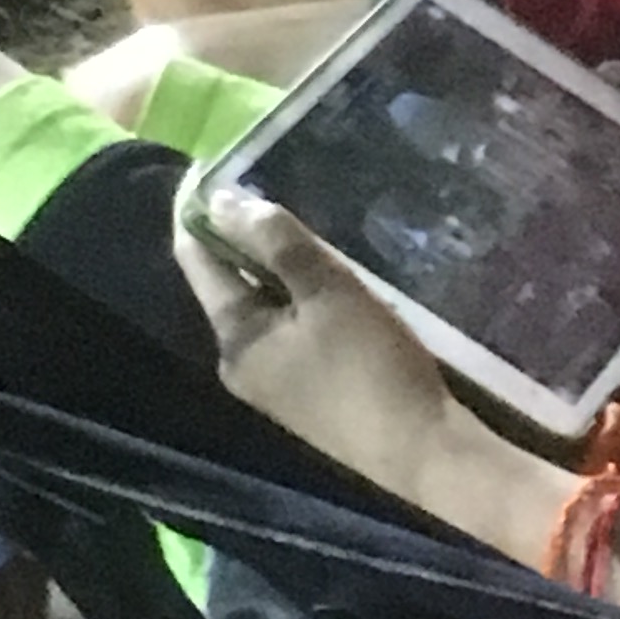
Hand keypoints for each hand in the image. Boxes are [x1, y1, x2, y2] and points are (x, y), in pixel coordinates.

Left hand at [171, 186, 459, 498]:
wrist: (423, 454)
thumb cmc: (371, 369)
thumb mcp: (328, 292)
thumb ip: (275, 243)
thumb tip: (218, 200)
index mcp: (234, 339)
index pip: (196, 260)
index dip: (198, 210)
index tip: (213, 165)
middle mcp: (242, 365)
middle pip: (229, 285)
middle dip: (243, 237)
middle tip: (272, 185)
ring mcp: (277, 387)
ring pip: (265, 308)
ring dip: (278, 267)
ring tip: (307, 225)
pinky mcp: (312, 398)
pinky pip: (292, 332)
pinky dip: (302, 299)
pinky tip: (333, 283)